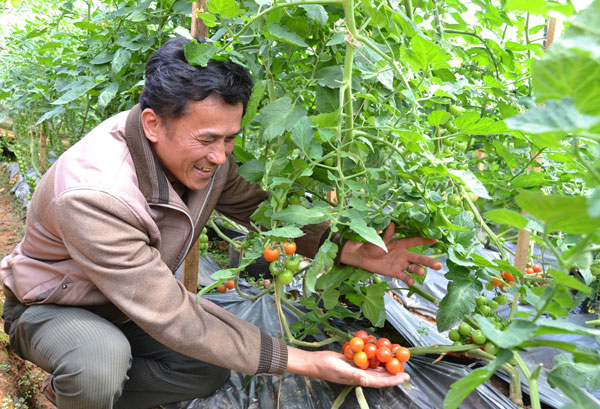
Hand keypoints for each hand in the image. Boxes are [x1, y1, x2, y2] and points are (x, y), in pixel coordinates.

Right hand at [286, 347, 409, 387]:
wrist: (315, 361)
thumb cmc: (326, 367)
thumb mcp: (340, 370)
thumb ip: (355, 375)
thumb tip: (367, 380)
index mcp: (360, 379)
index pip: (380, 381)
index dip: (393, 380)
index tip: (405, 377)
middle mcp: (361, 374)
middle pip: (381, 374)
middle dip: (393, 370)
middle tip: (405, 363)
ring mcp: (358, 367)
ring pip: (375, 365)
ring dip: (385, 361)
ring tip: (396, 355)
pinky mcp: (354, 360)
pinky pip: (367, 357)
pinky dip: (374, 353)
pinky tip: (380, 347)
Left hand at [340, 223, 442, 285]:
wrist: (363, 257)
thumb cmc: (371, 245)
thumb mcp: (379, 240)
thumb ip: (387, 235)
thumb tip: (391, 224)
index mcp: (401, 244)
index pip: (415, 242)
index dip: (425, 241)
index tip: (436, 239)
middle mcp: (403, 254)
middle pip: (418, 258)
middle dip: (428, 261)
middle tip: (439, 265)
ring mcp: (400, 263)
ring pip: (413, 268)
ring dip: (418, 270)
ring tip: (421, 272)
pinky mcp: (395, 272)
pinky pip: (404, 276)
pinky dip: (408, 279)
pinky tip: (412, 282)